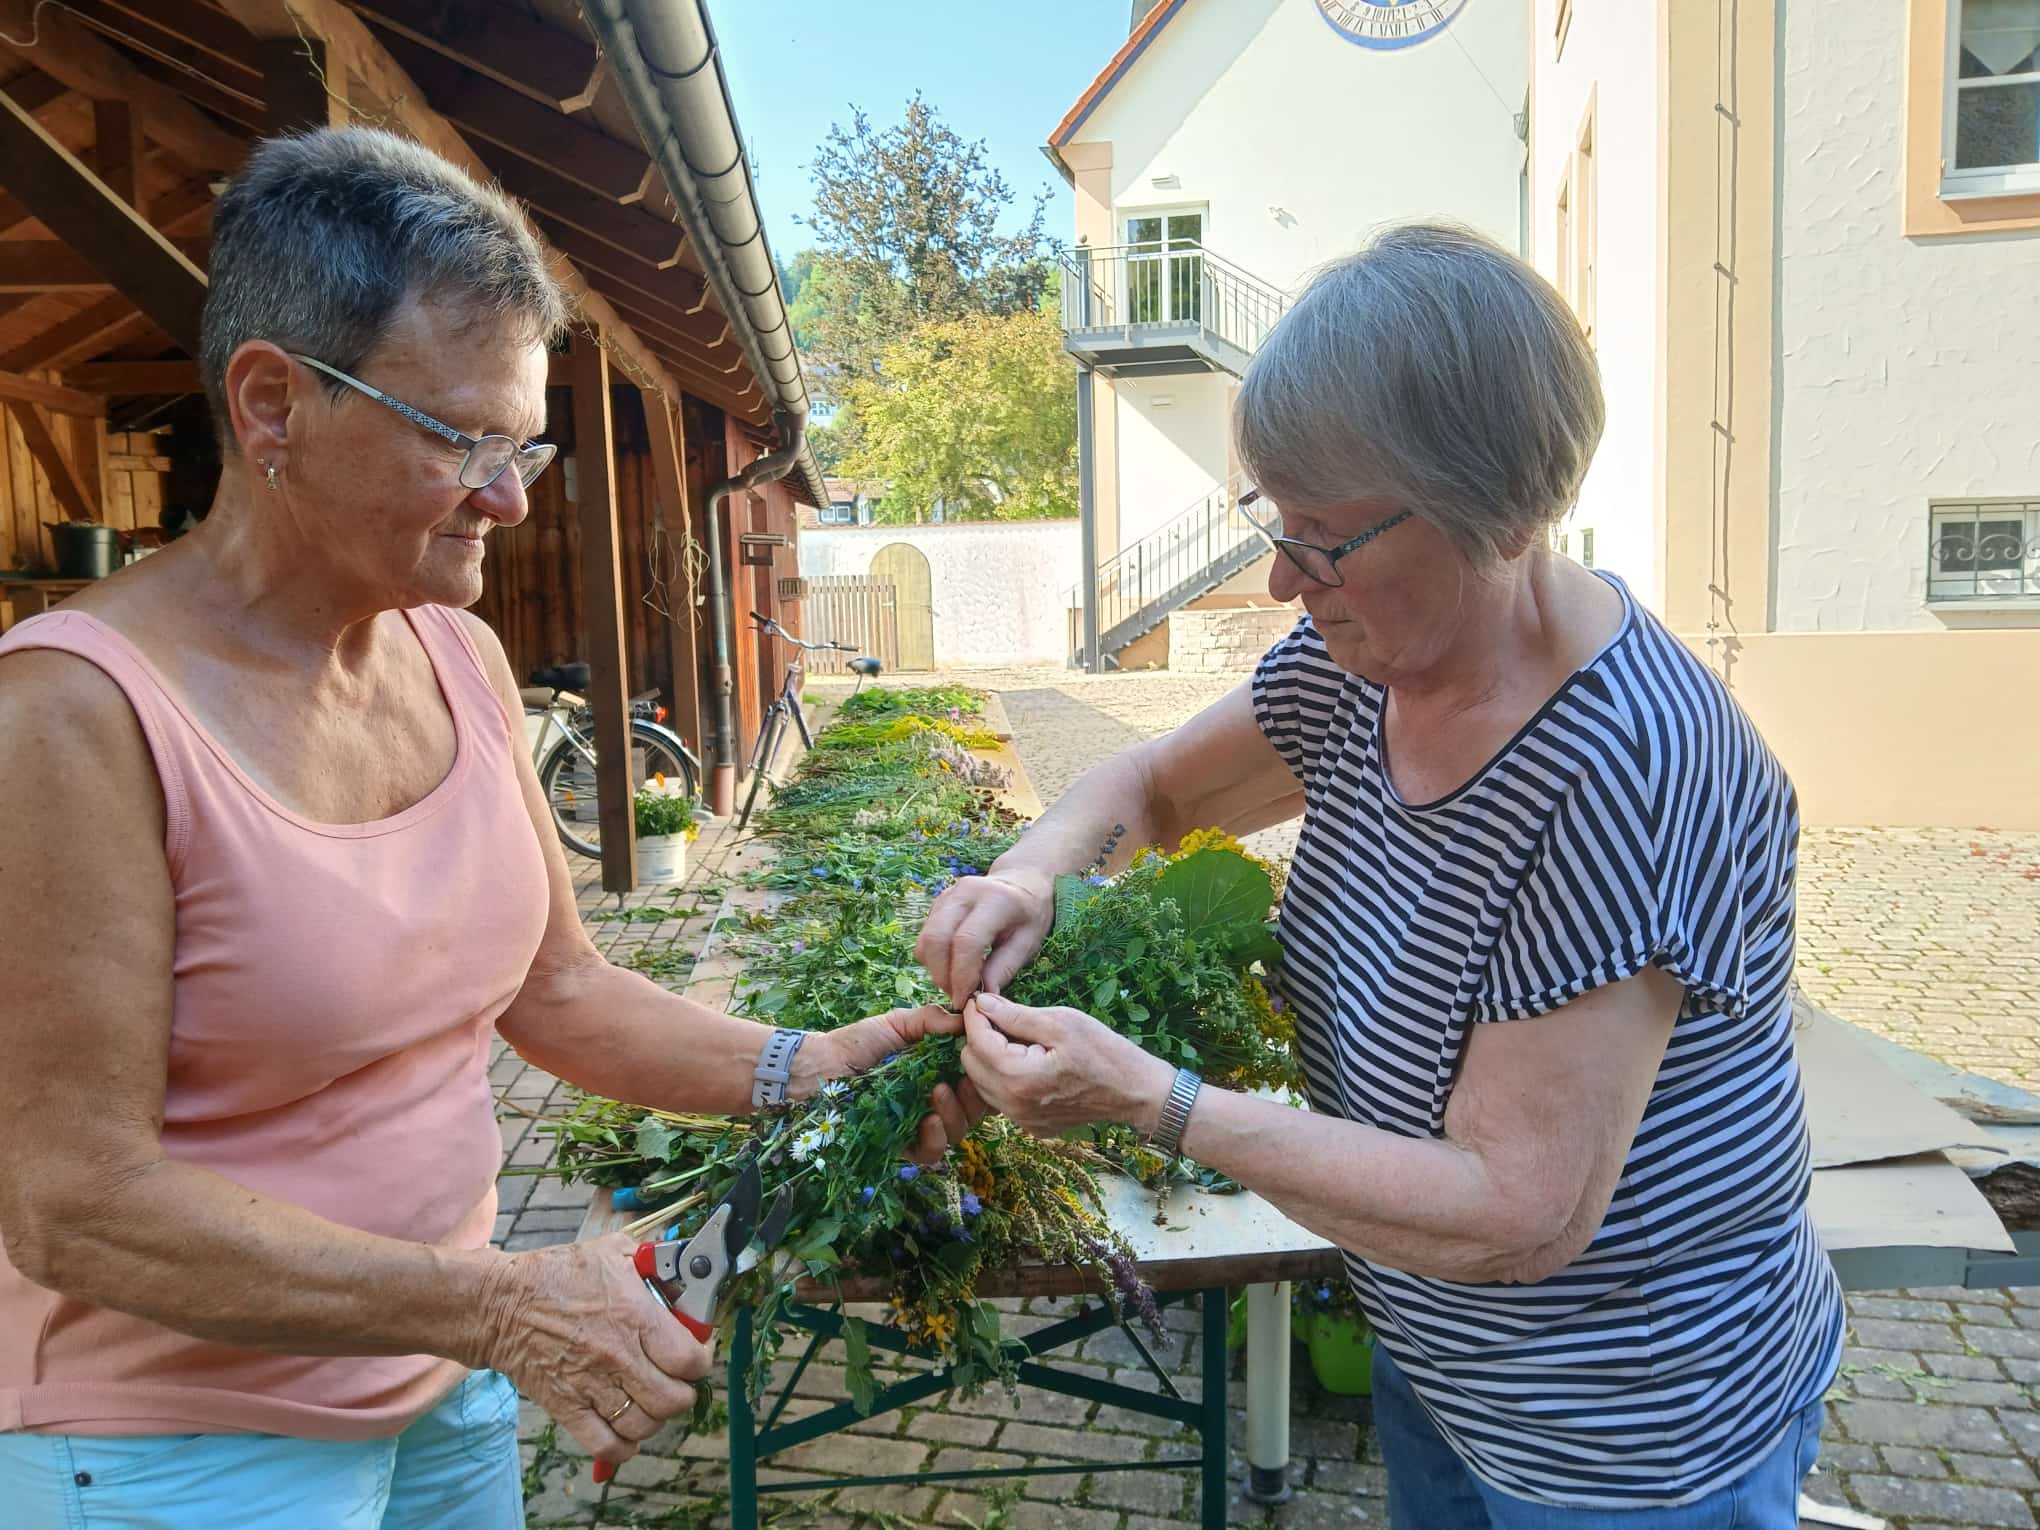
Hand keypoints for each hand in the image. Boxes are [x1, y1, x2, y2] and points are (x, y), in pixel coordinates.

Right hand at [470, 1233, 711, 1472]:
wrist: (501, 1304)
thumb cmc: (559, 1275)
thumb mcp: (615, 1252)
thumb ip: (657, 1263)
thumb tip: (689, 1270)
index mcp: (634, 1316)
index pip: (689, 1359)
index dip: (702, 1360)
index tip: (697, 1352)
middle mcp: (617, 1356)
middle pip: (673, 1400)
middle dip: (683, 1391)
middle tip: (676, 1379)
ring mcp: (590, 1386)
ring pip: (644, 1426)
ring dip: (655, 1418)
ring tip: (651, 1400)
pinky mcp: (566, 1407)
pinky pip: (606, 1445)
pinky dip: (624, 1446)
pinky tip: (628, 1430)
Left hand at [803, 1005, 987, 1161]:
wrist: (820, 1068)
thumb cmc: (858, 1044)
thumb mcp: (898, 1025)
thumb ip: (931, 1020)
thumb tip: (966, 1019)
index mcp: (938, 1072)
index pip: (975, 1081)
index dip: (985, 1075)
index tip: (983, 1059)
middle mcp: (934, 1101)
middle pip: (974, 1110)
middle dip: (975, 1097)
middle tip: (962, 1080)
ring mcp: (919, 1125)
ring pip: (957, 1132)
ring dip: (955, 1114)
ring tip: (938, 1093)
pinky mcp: (902, 1146)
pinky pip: (931, 1153)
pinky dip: (936, 1138)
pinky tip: (929, 1120)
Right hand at [915, 867, 1054, 1004]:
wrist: (1023, 881)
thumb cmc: (1030, 914)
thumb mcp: (1029, 942)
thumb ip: (1004, 969)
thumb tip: (981, 998)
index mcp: (995, 899)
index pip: (966, 941)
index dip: (962, 976)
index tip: (966, 999)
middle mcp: (965, 892)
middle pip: (936, 938)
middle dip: (942, 975)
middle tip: (957, 996)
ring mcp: (948, 895)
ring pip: (925, 939)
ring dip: (935, 970)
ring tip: (956, 984)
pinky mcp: (937, 903)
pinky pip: (925, 937)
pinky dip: (934, 959)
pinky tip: (954, 967)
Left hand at [961, 993, 1175, 1137]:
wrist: (1137, 1093)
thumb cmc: (1105, 1052)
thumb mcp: (1062, 1022)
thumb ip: (1015, 1015)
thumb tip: (982, 1004)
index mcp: (1018, 1079)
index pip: (976, 1042)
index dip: (976, 1015)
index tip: (982, 998)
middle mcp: (1013, 1106)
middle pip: (971, 1064)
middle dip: (981, 1038)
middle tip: (1005, 1019)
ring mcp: (1022, 1121)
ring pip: (983, 1083)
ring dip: (991, 1058)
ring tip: (1020, 1040)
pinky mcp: (1032, 1126)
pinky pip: (1002, 1098)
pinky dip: (1006, 1078)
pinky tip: (1031, 1063)